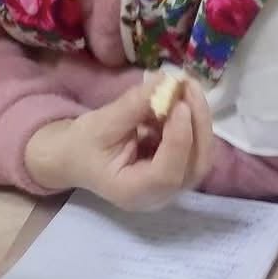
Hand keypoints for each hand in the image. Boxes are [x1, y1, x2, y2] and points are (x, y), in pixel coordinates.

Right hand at [24, 77, 214, 210]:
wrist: (76, 157)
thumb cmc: (82, 145)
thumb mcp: (100, 124)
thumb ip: (133, 106)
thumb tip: (164, 82)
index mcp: (132, 192)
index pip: (167, 174)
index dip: (179, 139)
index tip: (179, 104)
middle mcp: (159, 196)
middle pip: (195, 166)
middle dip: (198, 124)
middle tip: (189, 87)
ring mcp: (171, 186)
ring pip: (201, 155)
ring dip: (198, 119)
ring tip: (186, 87)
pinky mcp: (177, 170)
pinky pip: (195, 147)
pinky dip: (192, 121)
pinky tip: (179, 99)